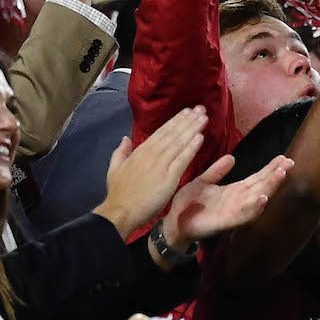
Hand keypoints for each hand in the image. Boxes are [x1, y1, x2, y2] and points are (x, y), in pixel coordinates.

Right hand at [94, 107, 207, 238]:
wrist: (120, 211)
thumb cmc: (119, 193)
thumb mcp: (115, 168)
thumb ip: (121, 152)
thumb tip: (125, 138)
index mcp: (140, 152)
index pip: (161, 132)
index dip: (176, 121)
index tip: (187, 111)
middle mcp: (151, 154)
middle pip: (173, 134)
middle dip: (188, 120)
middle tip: (201, 108)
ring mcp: (160, 165)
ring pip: (179, 143)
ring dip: (193, 129)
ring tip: (204, 118)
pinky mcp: (168, 177)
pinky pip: (182, 159)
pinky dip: (191, 148)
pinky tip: (200, 138)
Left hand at [158, 153, 293, 265]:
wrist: (173, 224)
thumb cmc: (188, 204)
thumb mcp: (202, 182)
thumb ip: (216, 171)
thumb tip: (232, 157)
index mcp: (234, 191)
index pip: (256, 178)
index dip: (270, 168)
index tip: (283, 157)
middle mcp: (239, 200)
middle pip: (261, 186)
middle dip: (276, 175)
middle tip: (290, 162)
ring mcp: (234, 211)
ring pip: (257, 198)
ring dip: (270, 187)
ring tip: (281, 174)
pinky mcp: (226, 222)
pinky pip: (243, 215)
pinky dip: (254, 208)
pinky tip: (263, 199)